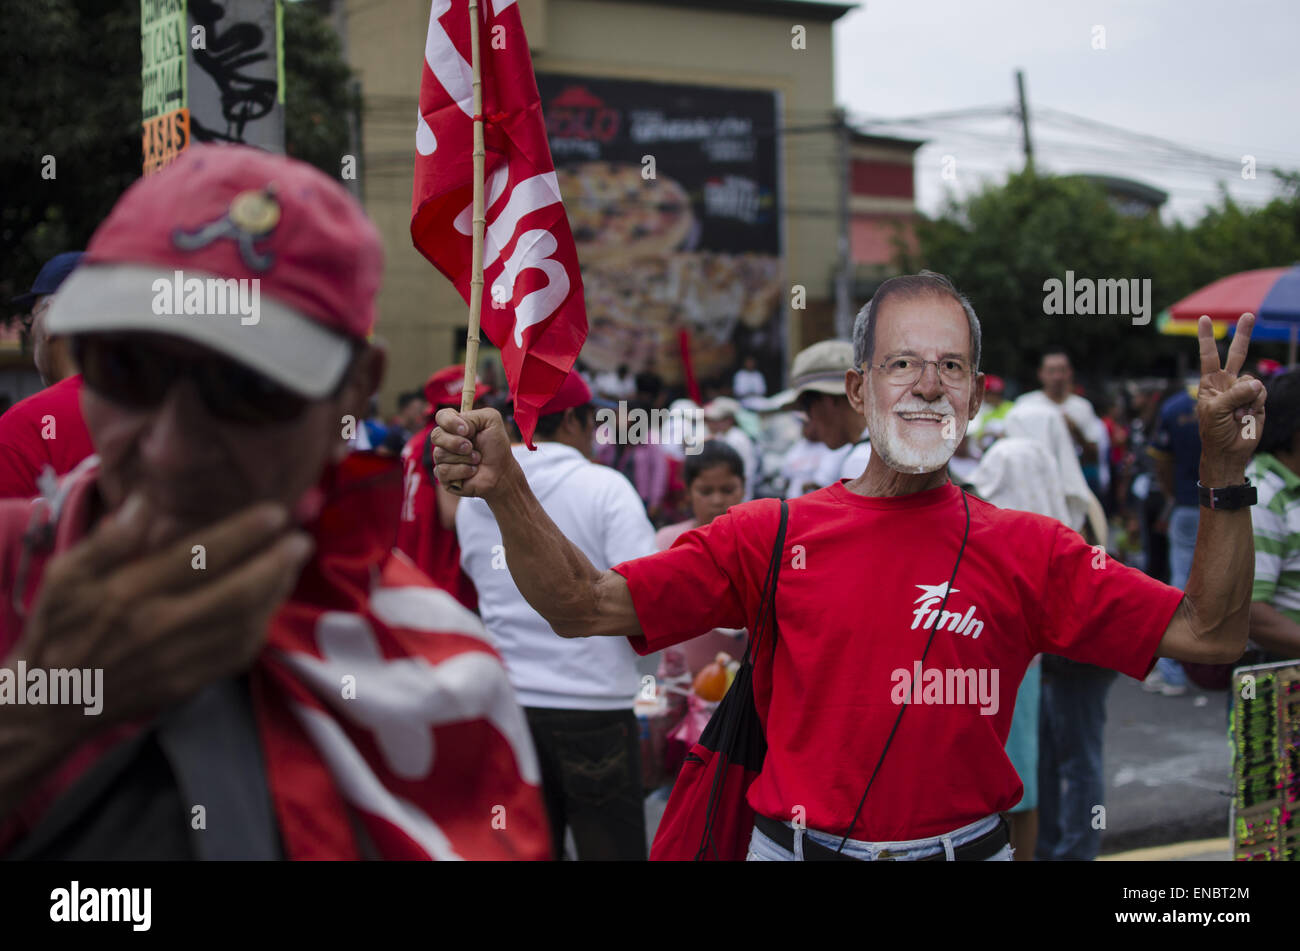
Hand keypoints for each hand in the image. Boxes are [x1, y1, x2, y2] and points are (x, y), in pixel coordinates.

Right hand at [10, 494, 313, 735]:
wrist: (53, 702)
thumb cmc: (60, 629)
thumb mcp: (65, 576)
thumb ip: (108, 540)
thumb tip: (148, 503)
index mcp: (129, 595)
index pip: (197, 558)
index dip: (242, 534)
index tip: (274, 514)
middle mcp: (160, 628)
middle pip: (236, 593)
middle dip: (276, 564)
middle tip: (302, 539)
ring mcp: (179, 660)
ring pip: (245, 624)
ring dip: (277, 592)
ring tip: (293, 564)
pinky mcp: (191, 683)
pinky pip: (239, 652)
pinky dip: (263, 623)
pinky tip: (272, 601)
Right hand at [431, 407, 517, 499]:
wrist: (501, 473)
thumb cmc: (496, 447)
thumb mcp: (491, 421)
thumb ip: (474, 415)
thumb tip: (459, 428)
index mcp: (455, 425)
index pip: (441, 416)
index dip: (450, 422)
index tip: (466, 431)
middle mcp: (446, 440)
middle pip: (436, 435)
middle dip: (456, 442)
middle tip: (471, 447)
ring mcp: (443, 459)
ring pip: (440, 454)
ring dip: (464, 458)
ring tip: (477, 460)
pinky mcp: (443, 476)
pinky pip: (443, 471)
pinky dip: (462, 470)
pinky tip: (472, 471)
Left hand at [1196, 313, 1265, 483]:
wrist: (1229, 450)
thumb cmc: (1214, 431)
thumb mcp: (1215, 410)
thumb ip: (1234, 394)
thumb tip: (1256, 383)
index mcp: (1210, 382)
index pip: (1208, 355)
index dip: (1207, 337)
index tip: (1203, 318)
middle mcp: (1227, 382)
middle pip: (1237, 353)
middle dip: (1243, 334)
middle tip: (1248, 314)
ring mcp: (1243, 390)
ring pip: (1251, 379)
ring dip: (1246, 398)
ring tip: (1237, 413)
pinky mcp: (1257, 399)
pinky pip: (1261, 392)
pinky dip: (1256, 403)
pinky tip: (1248, 414)